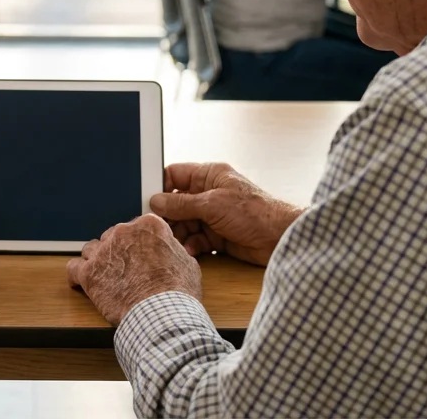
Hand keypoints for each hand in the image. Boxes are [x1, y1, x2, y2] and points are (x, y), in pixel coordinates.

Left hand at [67, 214, 201, 325]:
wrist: (162, 314)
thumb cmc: (178, 291)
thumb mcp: (186, 262)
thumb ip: (171, 249)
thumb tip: (167, 250)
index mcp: (148, 225)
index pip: (138, 226)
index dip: (140, 242)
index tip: (141, 253)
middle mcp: (123, 232)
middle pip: (114, 236)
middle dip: (119, 251)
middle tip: (127, 270)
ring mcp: (104, 251)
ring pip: (93, 249)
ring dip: (99, 261)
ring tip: (106, 277)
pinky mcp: (89, 272)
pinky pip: (73, 268)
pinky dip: (77, 275)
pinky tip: (81, 282)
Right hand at [150, 163, 302, 265]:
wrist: (280, 239)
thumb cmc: (254, 212)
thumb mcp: (212, 204)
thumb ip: (182, 203)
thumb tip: (156, 201)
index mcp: (209, 176)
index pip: (175, 175)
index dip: (160, 186)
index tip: (146, 199)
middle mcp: (209, 193)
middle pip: (177, 203)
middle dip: (168, 216)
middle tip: (158, 227)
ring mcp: (213, 215)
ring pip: (185, 223)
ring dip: (179, 233)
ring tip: (175, 242)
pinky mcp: (218, 236)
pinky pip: (196, 239)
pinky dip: (192, 245)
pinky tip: (191, 250)